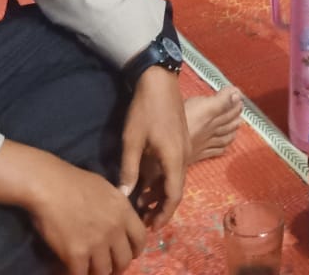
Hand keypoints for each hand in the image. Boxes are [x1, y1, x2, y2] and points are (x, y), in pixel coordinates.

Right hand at [24, 152, 146, 274]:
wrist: (49, 185)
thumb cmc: (74, 181)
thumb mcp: (106, 189)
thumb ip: (117, 208)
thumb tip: (121, 220)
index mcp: (123, 211)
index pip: (141, 239)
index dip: (135, 250)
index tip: (128, 253)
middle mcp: (114, 230)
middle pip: (124, 260)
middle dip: (117, 266)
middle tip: (108, 266)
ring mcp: (96, 243)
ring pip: (104, 271)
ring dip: (98, 272)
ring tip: (90, 269)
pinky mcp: (76, 254)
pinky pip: (81, 274)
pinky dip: (78, 274)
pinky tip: (73, 269)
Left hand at [118, 67, 188, 228]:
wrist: (159, 80)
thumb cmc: (145, 110)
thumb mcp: (132, 140)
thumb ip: (130, 170)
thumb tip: (124, 195)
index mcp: (174, 159)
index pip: (173, 196)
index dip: (164, 214)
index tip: (151, 228)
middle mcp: (184, 156)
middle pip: (176, 190)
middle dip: (162, 207)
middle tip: (144, 221)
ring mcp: (184, 147)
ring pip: (175, 179)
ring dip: (162, 193)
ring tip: (143, 205)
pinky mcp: (180, 140)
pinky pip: (174, 168)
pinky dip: (163, 180)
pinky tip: (148, 182)